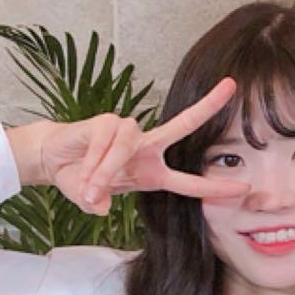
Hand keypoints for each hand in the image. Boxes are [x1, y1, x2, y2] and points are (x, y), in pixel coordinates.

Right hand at [10, 77, 249, 215]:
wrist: (51, 161)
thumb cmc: (80, 178)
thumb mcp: (91, 199)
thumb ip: (97, 204)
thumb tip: (100, 206)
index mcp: (153, 172)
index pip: (190, 181)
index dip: (214, 187)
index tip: (243, 189)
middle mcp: (147, 147)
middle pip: (183, 124)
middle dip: (207, 106)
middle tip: (231, 88)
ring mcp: (128, 132)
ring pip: (125, 148)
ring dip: (106, 171)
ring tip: (89, 188)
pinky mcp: (106, 122)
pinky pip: (104, 144)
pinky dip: (94, 161)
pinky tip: (83, 170)